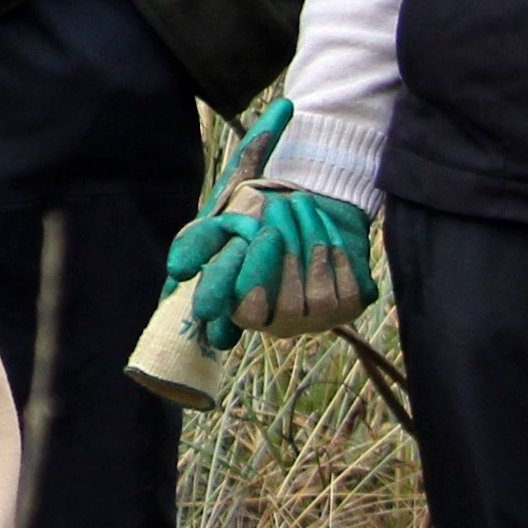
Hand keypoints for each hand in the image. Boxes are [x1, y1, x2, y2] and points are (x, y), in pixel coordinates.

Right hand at [176, 186, 376, 349]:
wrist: (308, 211)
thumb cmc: (259, 221)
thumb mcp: (223, 228)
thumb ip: (198, 244)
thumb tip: (180, 272)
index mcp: (242, 312)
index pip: (237, 310)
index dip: (235, 286)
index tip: (238, 242)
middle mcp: (277, 324)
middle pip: (279, 306)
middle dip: (278, 255)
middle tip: (275, 207)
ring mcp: (314, 320)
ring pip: (313, 297)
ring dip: (307, 241)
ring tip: (298, 202)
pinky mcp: (348, 308)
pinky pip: (343, 286)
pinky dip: (333, 249)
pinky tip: (321, 224)